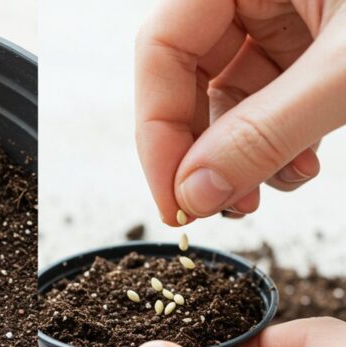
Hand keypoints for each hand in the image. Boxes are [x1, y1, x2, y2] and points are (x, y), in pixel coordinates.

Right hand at [134, 0, 345, 224]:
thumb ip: (267, 130)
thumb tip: (194, 192)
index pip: (161, 46)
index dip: (157, 128)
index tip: (171, 197)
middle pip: (186, 73)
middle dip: (202, 148)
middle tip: (213, 204)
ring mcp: (282, 9)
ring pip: (228, 92)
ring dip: (244, 152)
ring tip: (272, 188)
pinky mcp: (312, 37)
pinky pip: (270, 94)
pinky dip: (279, 138)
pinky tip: (299, 164)